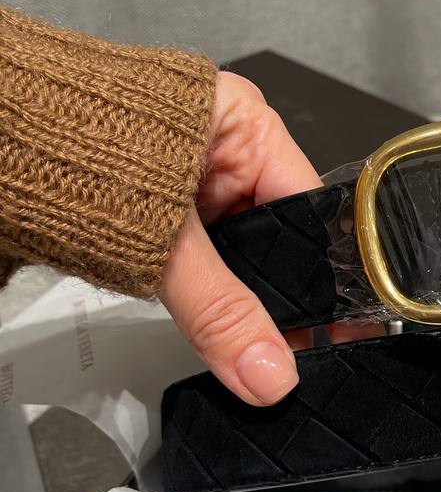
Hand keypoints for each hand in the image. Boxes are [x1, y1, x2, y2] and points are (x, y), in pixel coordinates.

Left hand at [160, 71, 319, 405]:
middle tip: (273, 346)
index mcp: (244, 123)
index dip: (320, 276)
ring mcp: (186, 174)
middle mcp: (221, 145)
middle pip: (274, 238)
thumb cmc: (59, 141)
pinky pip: (193, 254)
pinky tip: (184, 297)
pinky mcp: (154, 202)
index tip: (329, 333)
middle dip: (268, 290)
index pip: (309, 212)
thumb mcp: (161, 241)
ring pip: (230, 251)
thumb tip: (267, 367)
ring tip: (212, 308)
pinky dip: (188, 282)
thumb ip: (218, 311)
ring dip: (221, 287)